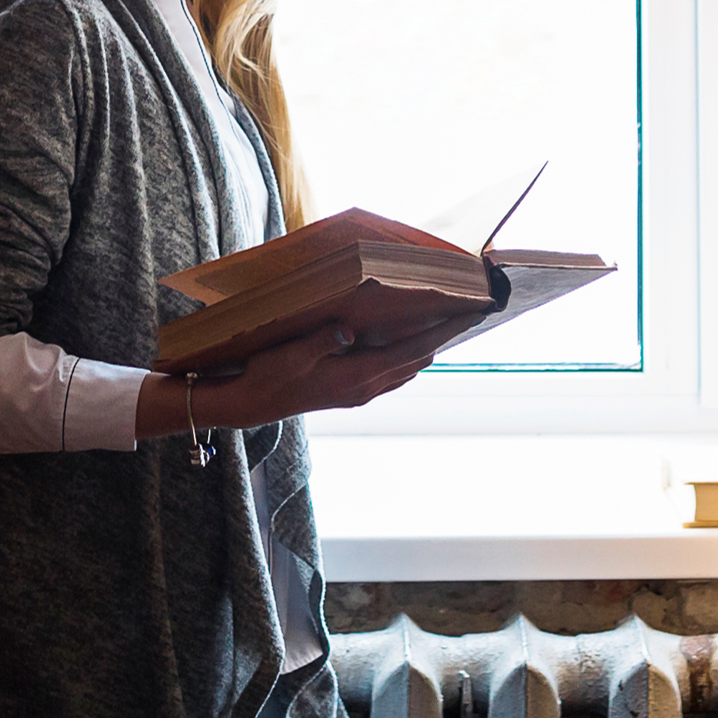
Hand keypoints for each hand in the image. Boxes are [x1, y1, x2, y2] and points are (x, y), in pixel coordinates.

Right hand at [134, 317, 463, 441]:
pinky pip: (389, 374)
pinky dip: (406, 358)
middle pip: (416, 361)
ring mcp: (358, 392)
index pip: (412, 351)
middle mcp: (364, 387)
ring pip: (405, 370)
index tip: (467, 315)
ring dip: (425, 348)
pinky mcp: (348, 391)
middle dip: (441, 338)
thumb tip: (348, 329)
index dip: (441, 332)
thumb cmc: (267, 375)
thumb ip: (321, 341)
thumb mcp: (291, 355)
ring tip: (445, 326)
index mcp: (357, 377)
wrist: (250, 404)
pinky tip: (406, 348)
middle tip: (465, 313)